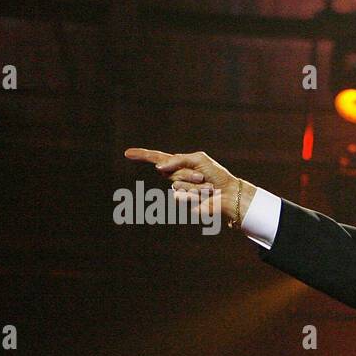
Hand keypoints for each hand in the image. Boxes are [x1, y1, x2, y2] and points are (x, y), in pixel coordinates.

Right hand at [123, 148, 255, 229]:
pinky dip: (193, 194)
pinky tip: (204, 196)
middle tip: (203, 176)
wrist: (228, 193)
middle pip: (168, 171)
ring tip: (206, 186)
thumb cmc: (217, 175)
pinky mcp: (184, 202)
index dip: (142, 155)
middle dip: (187, 173)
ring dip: (193, 184)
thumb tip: (158, 168)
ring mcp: (180, 190)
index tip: (127, 153)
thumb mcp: (198, 159)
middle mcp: (177, 177)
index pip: (157, 158)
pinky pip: (180, 196)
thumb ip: (177, 160)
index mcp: (179, 164)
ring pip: (176, 184)